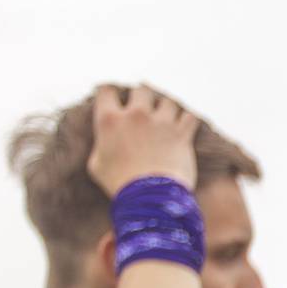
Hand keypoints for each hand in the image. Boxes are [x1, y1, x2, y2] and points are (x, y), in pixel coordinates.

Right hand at [86, 83, 200, 195]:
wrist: (149, 198)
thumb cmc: (119, 185)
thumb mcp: (96, 166)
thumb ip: (100, 146)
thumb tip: (103, 142)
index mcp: (110, 120)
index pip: (107, 89)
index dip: (110, 92)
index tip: (115, 98)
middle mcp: (136, 115)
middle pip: (141, 89)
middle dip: (143, 96)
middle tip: (144, 107)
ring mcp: (161, 123)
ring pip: (168, 99)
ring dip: (167, 107)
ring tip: (166, 117)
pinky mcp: (181, 134)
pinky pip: (190, 116)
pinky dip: (188, 119)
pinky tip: (185, 126)